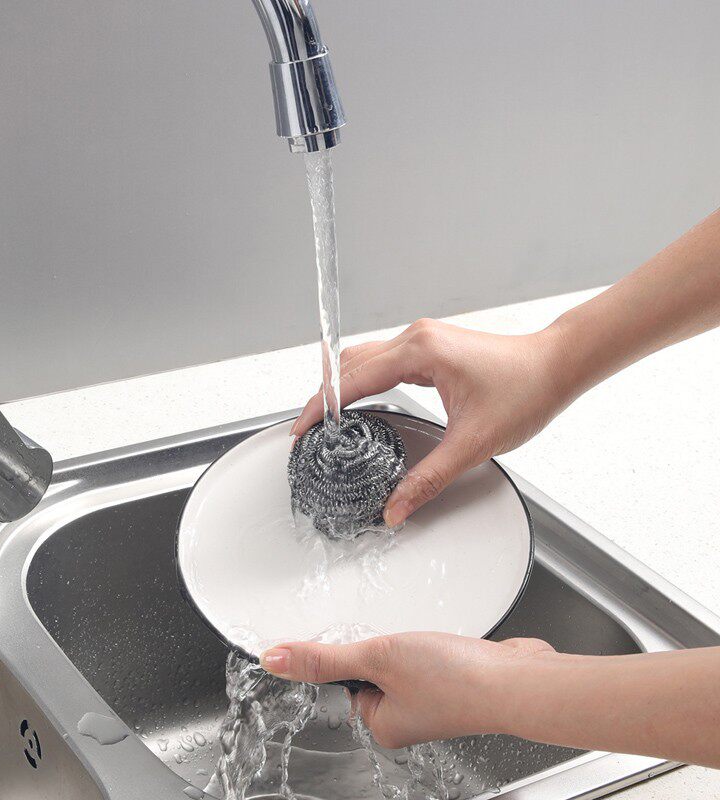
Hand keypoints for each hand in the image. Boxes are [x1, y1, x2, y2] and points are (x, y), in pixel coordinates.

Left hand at [260, 633, 553, 748]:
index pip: (341, 681)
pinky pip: (427, 652)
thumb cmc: (455, 680)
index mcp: (380, 723)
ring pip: (399, 655)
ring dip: (407, 638)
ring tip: (424, 640)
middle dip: (381, 641)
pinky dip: (430, 639)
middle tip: (398, 638)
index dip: (348, 651)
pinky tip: (442, 639)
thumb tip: (273, 660)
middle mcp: (404, 715)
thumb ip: (324, 658)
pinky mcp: (453, 677)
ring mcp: (431, 697)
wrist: (517, 679)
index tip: (362, 638)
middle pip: (370, 665)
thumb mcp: (376, 657)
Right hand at [291, 319, 566, 526]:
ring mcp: (423, 340)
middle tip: (310, 431)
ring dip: (343, 387)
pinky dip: (363, 382)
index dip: (321, 407)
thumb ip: (428, 478)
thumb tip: (396, 507)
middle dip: (324, 396)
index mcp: (420, 351)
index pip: (351, 379)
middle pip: (350, 364)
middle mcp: (416, 338)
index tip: (302, 430)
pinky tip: (360, 404)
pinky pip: (383, 361)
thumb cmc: (525, 391)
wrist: (557, 366)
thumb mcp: (473, 443)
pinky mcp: (431, 348)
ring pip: (364, 360)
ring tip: (328, 421)